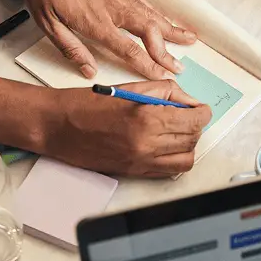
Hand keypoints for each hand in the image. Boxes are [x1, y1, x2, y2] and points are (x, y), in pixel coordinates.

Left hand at [7, 0, 197, 79]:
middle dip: (166, 50)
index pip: (129, 48)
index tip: (162, 76)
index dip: (148, 65)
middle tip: (179, 66)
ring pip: (149, 12)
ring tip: (188, 38)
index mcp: (94, 20)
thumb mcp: (45, 22)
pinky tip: (161, 16)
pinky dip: (156, 10)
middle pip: (148, 30)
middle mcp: (111, 6)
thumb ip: (70, 48)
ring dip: (169, 28)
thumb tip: (89, 70)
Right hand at [43, 80, 210, 177]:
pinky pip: (167, 172)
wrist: (58, 126)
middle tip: (187, 115)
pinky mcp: (134, 172)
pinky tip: (165, 145)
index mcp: (148, 118)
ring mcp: (141, 161)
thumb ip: (164, 92)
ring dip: (187, 144)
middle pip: (193, 139)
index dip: (202, 112)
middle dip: (195, 126)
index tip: (200, 108)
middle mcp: (147, 143)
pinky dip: (173, 159)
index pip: (195, 120)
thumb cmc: (85, 104)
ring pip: (185, 160)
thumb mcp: (130, 87)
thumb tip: (187, 101)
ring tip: (177, 131)